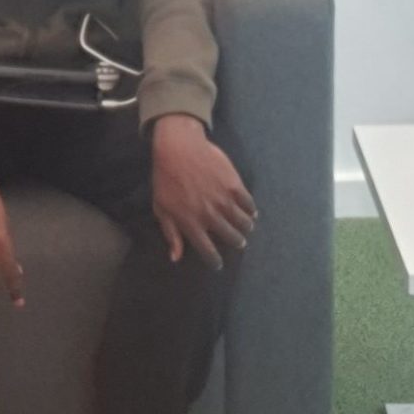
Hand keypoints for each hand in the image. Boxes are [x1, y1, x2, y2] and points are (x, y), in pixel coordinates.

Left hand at [150, 114, 255, 268]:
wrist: (178, 148)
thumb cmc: (165, 178)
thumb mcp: (162, 208)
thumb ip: (171, 234)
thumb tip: (175, 258)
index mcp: (191, 223)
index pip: (208, 250)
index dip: (215, 261)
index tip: (219, 264)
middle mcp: (210, 215)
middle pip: (230, 237)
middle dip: (236, 242)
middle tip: (239, 243)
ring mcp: (224, 200)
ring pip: (243, 222)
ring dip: (246, 228)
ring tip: (247, 228)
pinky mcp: (234, 185)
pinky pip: (248, 203)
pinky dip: (251, 210)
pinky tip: (251, 211)